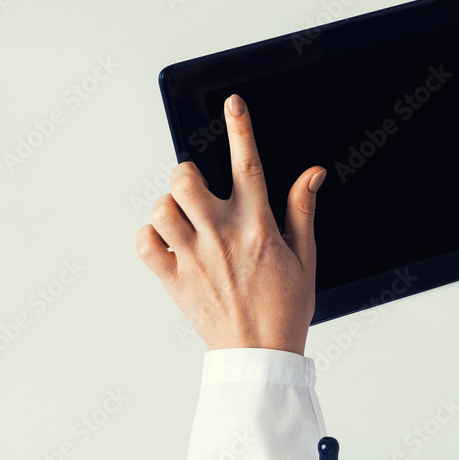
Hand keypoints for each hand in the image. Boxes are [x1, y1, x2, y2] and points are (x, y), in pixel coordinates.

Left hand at [136, 94, 326, 354]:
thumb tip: (312, 174)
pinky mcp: (173, 279)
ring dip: (168, 204)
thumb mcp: (304, 256)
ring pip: (161, 207)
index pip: (247, 163)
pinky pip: (146, 244)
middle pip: (185, 178)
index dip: (240, 127)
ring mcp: (193, 257)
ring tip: (182, 216)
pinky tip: (168, 241)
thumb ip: (302, 209)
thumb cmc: (284, 308)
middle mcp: (221, 235)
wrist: (260, 355)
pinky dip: (151, 237)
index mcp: (257, 226)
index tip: (233, 104)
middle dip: (187, 172)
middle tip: (196, 186)